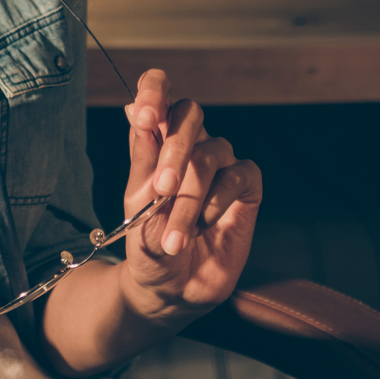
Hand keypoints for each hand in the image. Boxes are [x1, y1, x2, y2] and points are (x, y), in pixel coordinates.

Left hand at [119, 68, 261, 319]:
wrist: (170, 288)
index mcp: (158, 140)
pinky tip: (205, 225)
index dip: (154, 91)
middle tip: (162, 187)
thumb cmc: (149, 243)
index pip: (160, 93)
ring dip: (190, 196)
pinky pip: (238, 175)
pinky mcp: (245, 187)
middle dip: (174, 148)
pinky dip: (217, 201)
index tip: (145, 114)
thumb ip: (142, 157)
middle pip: (190, 113)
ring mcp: (221, 164)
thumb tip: (133, 108)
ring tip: (175, 236)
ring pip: (211, 152)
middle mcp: (192, 145)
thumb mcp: (137, 203)